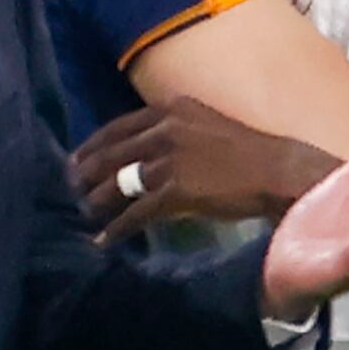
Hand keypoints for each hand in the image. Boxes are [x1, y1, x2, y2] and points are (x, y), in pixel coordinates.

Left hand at [77, 94, 337, 229]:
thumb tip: (155, 151)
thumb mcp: (209, 126)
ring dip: (97, 200)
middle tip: (69, 187)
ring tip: (83, 213)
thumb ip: (179, 132)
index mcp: (173, 109)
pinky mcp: (176, 190)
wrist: (279, 171)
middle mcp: (165, 129)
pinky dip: (117, 227)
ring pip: (119, 182)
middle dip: (87, 172)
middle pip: (112, 152)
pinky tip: (105, 239)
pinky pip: (137, 212)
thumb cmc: (251, 153)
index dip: (94, 144)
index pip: (120, 126)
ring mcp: (170, 160)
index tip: (77, 157)